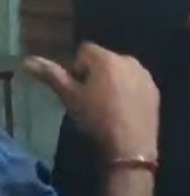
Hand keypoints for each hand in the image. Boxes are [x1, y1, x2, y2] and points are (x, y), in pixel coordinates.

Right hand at [24, 42, 157, 159]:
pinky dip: (128, 89)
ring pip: (121, 70)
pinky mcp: (154, 89)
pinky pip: (136, 82)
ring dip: (112, 81)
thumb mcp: (70, 97)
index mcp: (107, 59)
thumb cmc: (96, 119)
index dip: (77, 67)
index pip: (85, 50)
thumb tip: (27, 60)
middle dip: (95, 73)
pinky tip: (123, 110)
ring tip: (107, 106)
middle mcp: (129, 60)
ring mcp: (145, 74)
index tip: (78, 88)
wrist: (130, 145)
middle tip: (90, 98)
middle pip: (104, 59)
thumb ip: (51, 76)